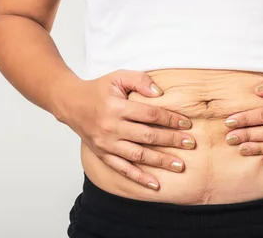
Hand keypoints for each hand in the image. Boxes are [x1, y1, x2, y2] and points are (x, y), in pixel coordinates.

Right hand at [55, 69, 195, 190]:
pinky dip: (139, 178)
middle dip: (171, 140)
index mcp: (116, 107)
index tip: (186, 123)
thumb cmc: (98, 89)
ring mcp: (106, 143)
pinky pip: (122, 169)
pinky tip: (155, 184)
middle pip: (147, 136)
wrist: (71, 104)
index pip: (149, 114)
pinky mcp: (103, 154)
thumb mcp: (117, 77)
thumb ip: (139, 80)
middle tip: (190, 144)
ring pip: (138, 155)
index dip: (170, 119)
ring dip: (160, 161)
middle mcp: (111, 127)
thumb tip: (160, 93)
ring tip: (180, 165)